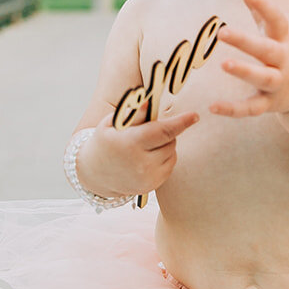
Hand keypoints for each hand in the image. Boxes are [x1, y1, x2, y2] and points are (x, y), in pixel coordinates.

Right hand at [79, 109, 198, 196]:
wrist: (94, 173)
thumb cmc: (105, 141)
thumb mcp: (112, 123)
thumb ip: (133, 113)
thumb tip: (149, 102)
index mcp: (129, 143)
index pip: (163, 131)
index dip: (181, 122)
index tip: (194, 116)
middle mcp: (140, 163)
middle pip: (170, 141)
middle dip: (167, 131)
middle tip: (149, 131)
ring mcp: (147, 177)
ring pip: (172, 153)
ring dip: (165, 145)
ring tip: (145, 145)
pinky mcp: (152, 186)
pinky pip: (170, 166)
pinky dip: (164, 158)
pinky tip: (147, 157)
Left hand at [210, 0, 288, 118]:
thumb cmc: (286, 53)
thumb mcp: (279, 33)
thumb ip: (261, 12)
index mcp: (285, 40)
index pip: (277, 20)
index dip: (264, 6)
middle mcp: (284, 62)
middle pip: (267, 50)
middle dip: (246, 42)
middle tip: (222, 32)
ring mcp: (278, 84)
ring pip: (263, 78)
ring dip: (244, 71)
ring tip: (224, 64)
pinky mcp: (269, 103)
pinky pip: (252, 108)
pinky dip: (233, 109)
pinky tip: (212, 107)